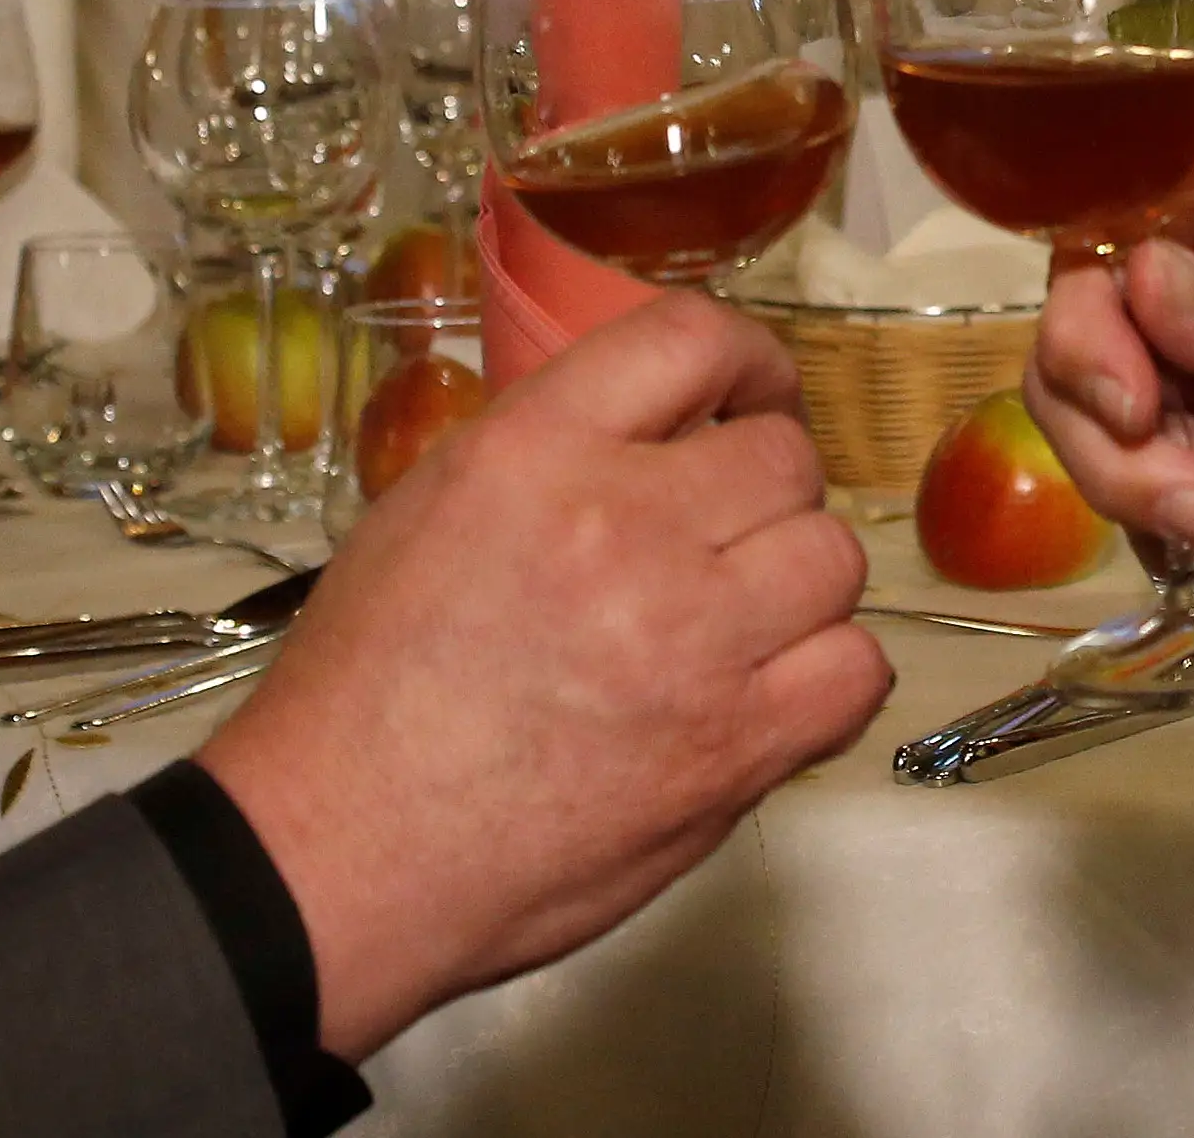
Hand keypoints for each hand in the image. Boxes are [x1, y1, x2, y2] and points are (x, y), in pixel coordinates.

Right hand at [196, 293, 887, 1056]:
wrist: (338, 857)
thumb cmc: (363, 693)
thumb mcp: (428, 510)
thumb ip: (551, 454)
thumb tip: (662, 432)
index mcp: (533, 453)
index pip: (691, 337)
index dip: (748, 361)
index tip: (749, 393)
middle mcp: (623, 526)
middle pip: (783, 457)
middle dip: (762, 489)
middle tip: (723, 534)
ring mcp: (690, 640)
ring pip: (831, 557)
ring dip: (795, 581)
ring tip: (739, 619)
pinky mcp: (732, 749)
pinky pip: (856, 671)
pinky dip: (828, 674)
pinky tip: (771, 689)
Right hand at [1026, 163, 1193, 648]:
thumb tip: (1137, 271)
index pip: (1093, 249)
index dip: (1084, 325)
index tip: (1129, 400)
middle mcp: (1173, 315)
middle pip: (1068, 374)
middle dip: (1139, 459)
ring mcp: (1177, 410)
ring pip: (1105, 466)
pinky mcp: (1193, 495)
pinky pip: (1160, 537)